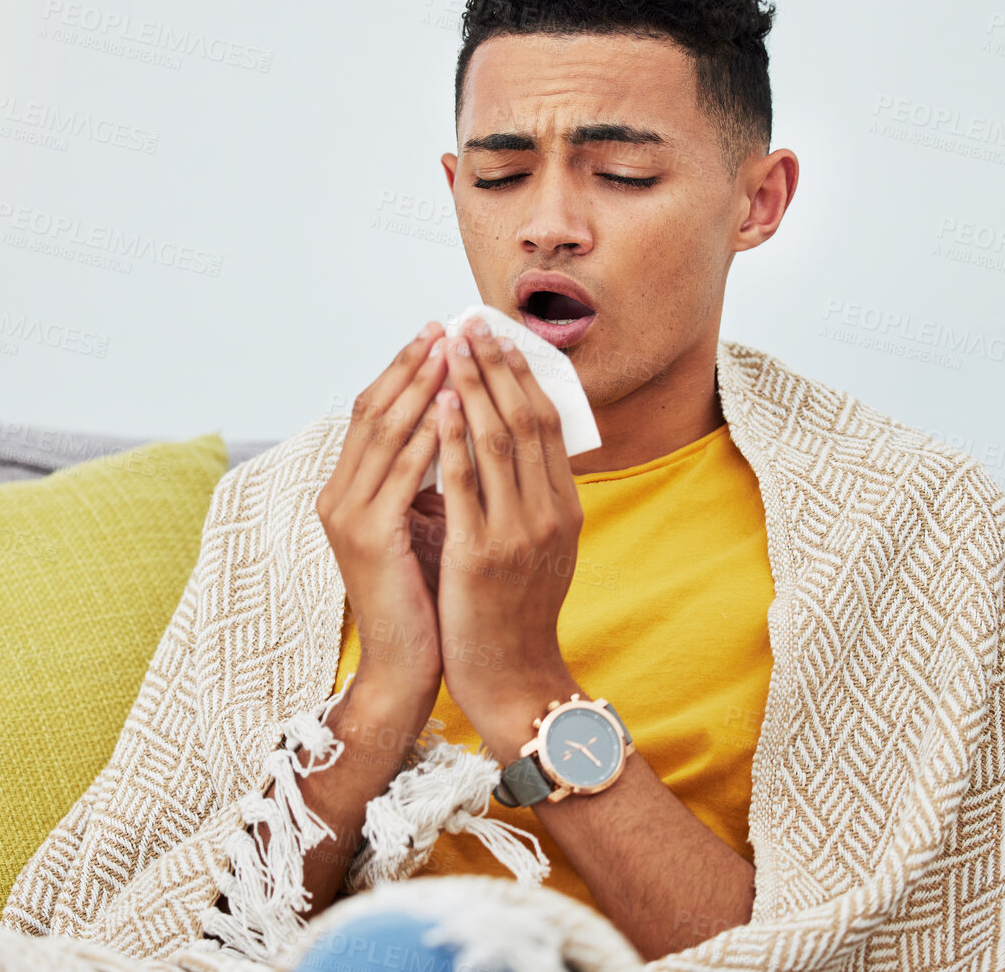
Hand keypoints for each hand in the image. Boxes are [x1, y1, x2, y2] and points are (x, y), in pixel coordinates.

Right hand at [315, 322, 449, 709]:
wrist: (405, 666)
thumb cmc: (423, 596)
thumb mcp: (423, 524)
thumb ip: (428, 479)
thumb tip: (462, 425)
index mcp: (347, 491)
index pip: (370, 412)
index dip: (403, 370)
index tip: (438, 333)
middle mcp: (337, 497)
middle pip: (372, 410)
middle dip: (412, 365)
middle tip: (446, 326)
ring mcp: (347, 517)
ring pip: (385, 433)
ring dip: (421, 387)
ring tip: (453, 351)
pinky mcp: (369, 538)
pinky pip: (402, 474)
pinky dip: (428, 436)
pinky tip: (453, 408)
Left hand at [432, 318, 585, 758]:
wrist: (513, 680)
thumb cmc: (517, 614)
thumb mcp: (540, 548)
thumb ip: (534, 498)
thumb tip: (520, 444)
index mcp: (565, 507)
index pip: (549, 422)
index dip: (524, 374)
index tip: (500, 336)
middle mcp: (549, 513)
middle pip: (527, 420)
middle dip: (499, 367)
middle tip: (473, 323)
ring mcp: (518, 533)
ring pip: (498, 441)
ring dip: (474, 387)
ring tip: (454, 347)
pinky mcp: (481, 556)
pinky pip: (466, 484)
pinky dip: (452, 438)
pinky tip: (439, 404)